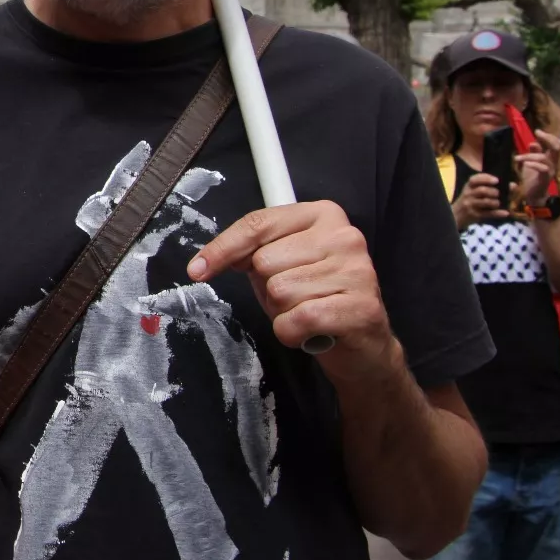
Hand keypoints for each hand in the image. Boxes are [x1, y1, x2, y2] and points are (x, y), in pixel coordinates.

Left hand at [189, 201, 396, 383]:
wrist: (363, 344)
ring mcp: (358, 271)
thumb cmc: (315, 297)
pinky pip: (297, 320)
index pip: (258, 224)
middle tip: (293, 297)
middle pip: (266, 261)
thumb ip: (251, 252)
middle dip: (267, 287)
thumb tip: (206, 261)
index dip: (223, 248)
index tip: (196, 269)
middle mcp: (345, 236)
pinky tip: (311, 332)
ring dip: (282, 312)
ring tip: (306, 312)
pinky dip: (291, 332)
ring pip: (279, 292)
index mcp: (323, 214)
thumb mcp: (280, 266)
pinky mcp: (361, 307)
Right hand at [452, 173, 507, 228]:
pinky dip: (498, 213)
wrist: (456, 215)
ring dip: (495, 202)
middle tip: (498, 194)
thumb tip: (513, 185)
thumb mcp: (474, 191)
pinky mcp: (474, 215)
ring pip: (485, 202)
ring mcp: (471, 205)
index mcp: (469, 186)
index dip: (486, 179)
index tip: (497, 180)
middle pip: (482, 190)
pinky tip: (506, 213)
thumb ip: (490, 187)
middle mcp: (468, 194)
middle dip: (493, 191)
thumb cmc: (470, 200)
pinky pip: (488, 214)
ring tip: (498, 203)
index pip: (474, 179)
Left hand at [518, 130, 559, 208]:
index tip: (537, 131)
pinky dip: (533, 164)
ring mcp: (550, 170)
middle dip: (548, 138)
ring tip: (517, 158)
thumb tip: (532, 143)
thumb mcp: (529, 163)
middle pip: (557, 147)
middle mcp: (552, 163)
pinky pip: (543, 168)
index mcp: (549, 158)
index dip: (548, 136)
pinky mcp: (545, 178)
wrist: (532, 196)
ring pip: (544, 157)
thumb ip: (532, 154)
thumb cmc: (531, 178)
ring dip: (529, 155)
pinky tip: (525, 164)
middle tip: (537, 134)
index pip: (555, 144)